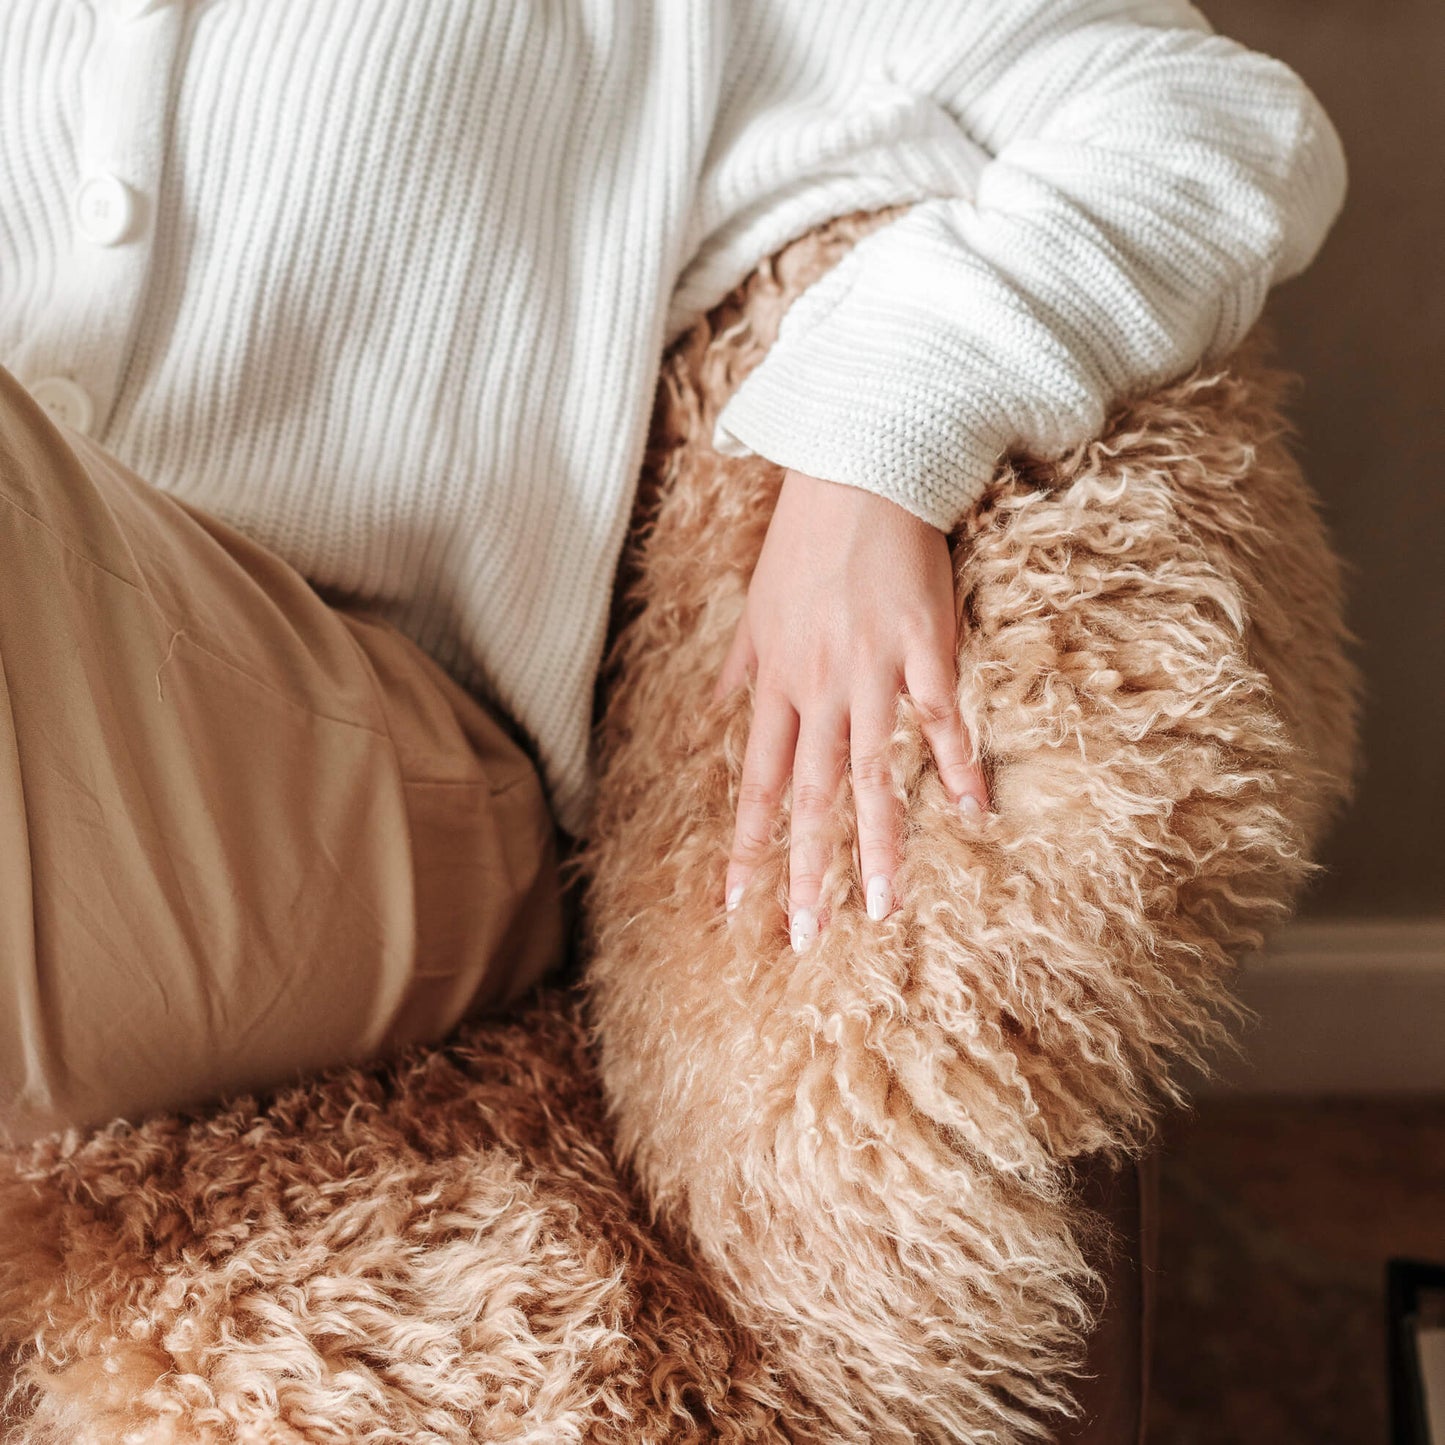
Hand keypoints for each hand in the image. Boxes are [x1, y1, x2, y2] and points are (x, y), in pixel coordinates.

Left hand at [713, 467, 989, 951]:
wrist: (856, 471)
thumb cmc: (803, 541)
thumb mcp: (755, 608)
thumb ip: (739, 667)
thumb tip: (714, 706)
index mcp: (777, 683)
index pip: (760, 783)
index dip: (750, 846)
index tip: (738, 903)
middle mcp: (819, 689)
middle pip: (812, 798)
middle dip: (808, 872)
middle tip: (808, 938)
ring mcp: (872, 671)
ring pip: (872, 774)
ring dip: (878, 846)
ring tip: (882, 908)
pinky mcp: (925, 647)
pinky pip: (941, 719)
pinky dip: (957, 766)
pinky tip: (972, 813)